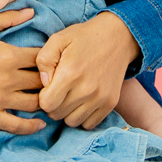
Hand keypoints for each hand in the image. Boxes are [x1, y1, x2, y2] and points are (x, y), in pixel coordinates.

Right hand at [0, 9, 43, 134]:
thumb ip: (8, 18)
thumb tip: (32, 12)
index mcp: (8, 55)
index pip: (43, 59)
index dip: (52, 59)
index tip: (53, 60)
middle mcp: (7, 79)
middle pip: (43, 82)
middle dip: (51, 80)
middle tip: (55, 80)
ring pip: (35, 104)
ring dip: (44, 101)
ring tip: (48, 98)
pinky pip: (16, 126)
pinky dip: (32, 126)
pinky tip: (40, 123)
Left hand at [37, 11, 139, 129]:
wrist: (117, 37)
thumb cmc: (84, 37)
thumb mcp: (58, 39)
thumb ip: (44, 60)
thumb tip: (44, 83)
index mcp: (70, 73)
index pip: (46, 104)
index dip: (43, 97)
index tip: (48, 87)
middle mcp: (86, 90)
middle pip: (57, 114)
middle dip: (53, 105)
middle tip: (59, 90)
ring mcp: (100, 98)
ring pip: (72, 122)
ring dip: (67, 112)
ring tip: (70, 96)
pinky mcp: (110, 103)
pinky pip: (89, 124)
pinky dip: (82, 116)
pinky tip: (82, 102)